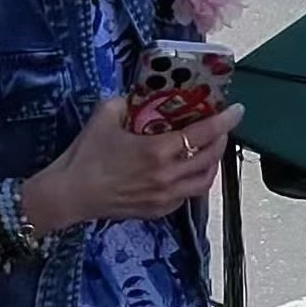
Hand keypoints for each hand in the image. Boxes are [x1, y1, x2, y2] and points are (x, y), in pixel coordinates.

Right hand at [25, 94, 240, 231]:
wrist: (68, 195)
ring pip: (204, 182)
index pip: (203, 133)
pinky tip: (188, 170)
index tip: (237, 110)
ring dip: (213, 163)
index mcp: (157, 151)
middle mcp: (168, 177)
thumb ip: (126, 101)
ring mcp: (165, 198)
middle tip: (221, 126)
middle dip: (221, 139)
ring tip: (210, 148)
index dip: (224, 121)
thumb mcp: (104, 116)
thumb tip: (138, 95)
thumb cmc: (85, 156)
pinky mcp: (158, 211)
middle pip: (210, 158)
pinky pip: (188, 196)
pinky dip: (195, 181)